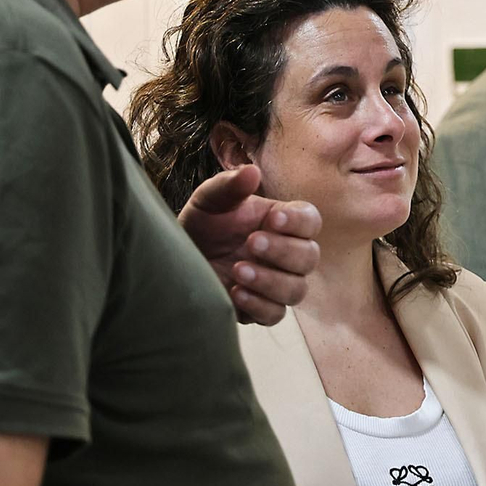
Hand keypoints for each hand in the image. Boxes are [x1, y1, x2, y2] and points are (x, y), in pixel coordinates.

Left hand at [177, 165, 320, 323]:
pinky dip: (259, 305)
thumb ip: (229, 186)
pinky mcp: (260, 309)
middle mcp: (286, 253)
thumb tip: (251, 171)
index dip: (299, 222)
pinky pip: (275, 314)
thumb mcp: (209, 201)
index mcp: (282, 222)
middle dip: (284, 251)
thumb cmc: (201, 225)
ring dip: (272, 281)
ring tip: (238, 270)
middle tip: (251, 243)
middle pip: (310, 257)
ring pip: (297, 289)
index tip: (273, 220)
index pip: (311, 221)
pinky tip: (235, 292)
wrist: (175, 260)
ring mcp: (276, 283)